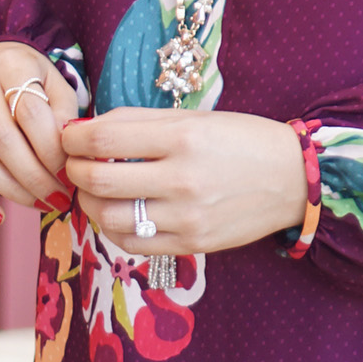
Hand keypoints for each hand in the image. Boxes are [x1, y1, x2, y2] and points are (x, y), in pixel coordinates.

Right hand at [0, 43, 79, 224]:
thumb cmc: (32, 80)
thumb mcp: (56, 83)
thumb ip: (65, 114)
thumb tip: (69, 156)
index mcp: (10, 66)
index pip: (30, 113)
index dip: (52, 150)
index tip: (71, 173)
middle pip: (1, 140)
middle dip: (34, 177)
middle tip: (59, 198)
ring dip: (11, 191)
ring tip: (40, 204)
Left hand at [62, 110, 307, 261]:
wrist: (293, 179)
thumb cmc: (241, 140)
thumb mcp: (195, 118)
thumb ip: (140, 121)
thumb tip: (87, 127)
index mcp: (183, 136)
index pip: (103, 139)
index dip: (73, 138)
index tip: (69, 137)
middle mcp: (183, 177)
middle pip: (99, 180)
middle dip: (74, 170)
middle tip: (74, 164)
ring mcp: (187, 216)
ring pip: (109, 217)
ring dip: (89, 203)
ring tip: (93, 191)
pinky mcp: (193, 243)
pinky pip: (133, 243)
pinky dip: (113, 228)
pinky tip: (117, 213)